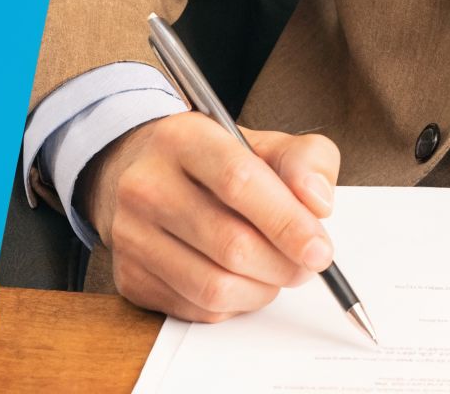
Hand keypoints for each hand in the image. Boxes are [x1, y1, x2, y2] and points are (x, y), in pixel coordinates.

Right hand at [80, 112, 342, 322]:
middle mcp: (146, 185)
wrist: (140, 175)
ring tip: (272, 272)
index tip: (320, 250)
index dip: (287, 221)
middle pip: (231, 244)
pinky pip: (198, 310)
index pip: (238, 181)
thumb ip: (306, 161)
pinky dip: (234, 305)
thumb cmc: (212, 164)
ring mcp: (130, 234)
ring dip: (262, 290)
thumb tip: (318, 203)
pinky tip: (239, 280)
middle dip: (284, 265)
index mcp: (182, 140)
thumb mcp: (264, 144)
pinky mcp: (129, 276)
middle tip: (305, 264)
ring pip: (215, 287)